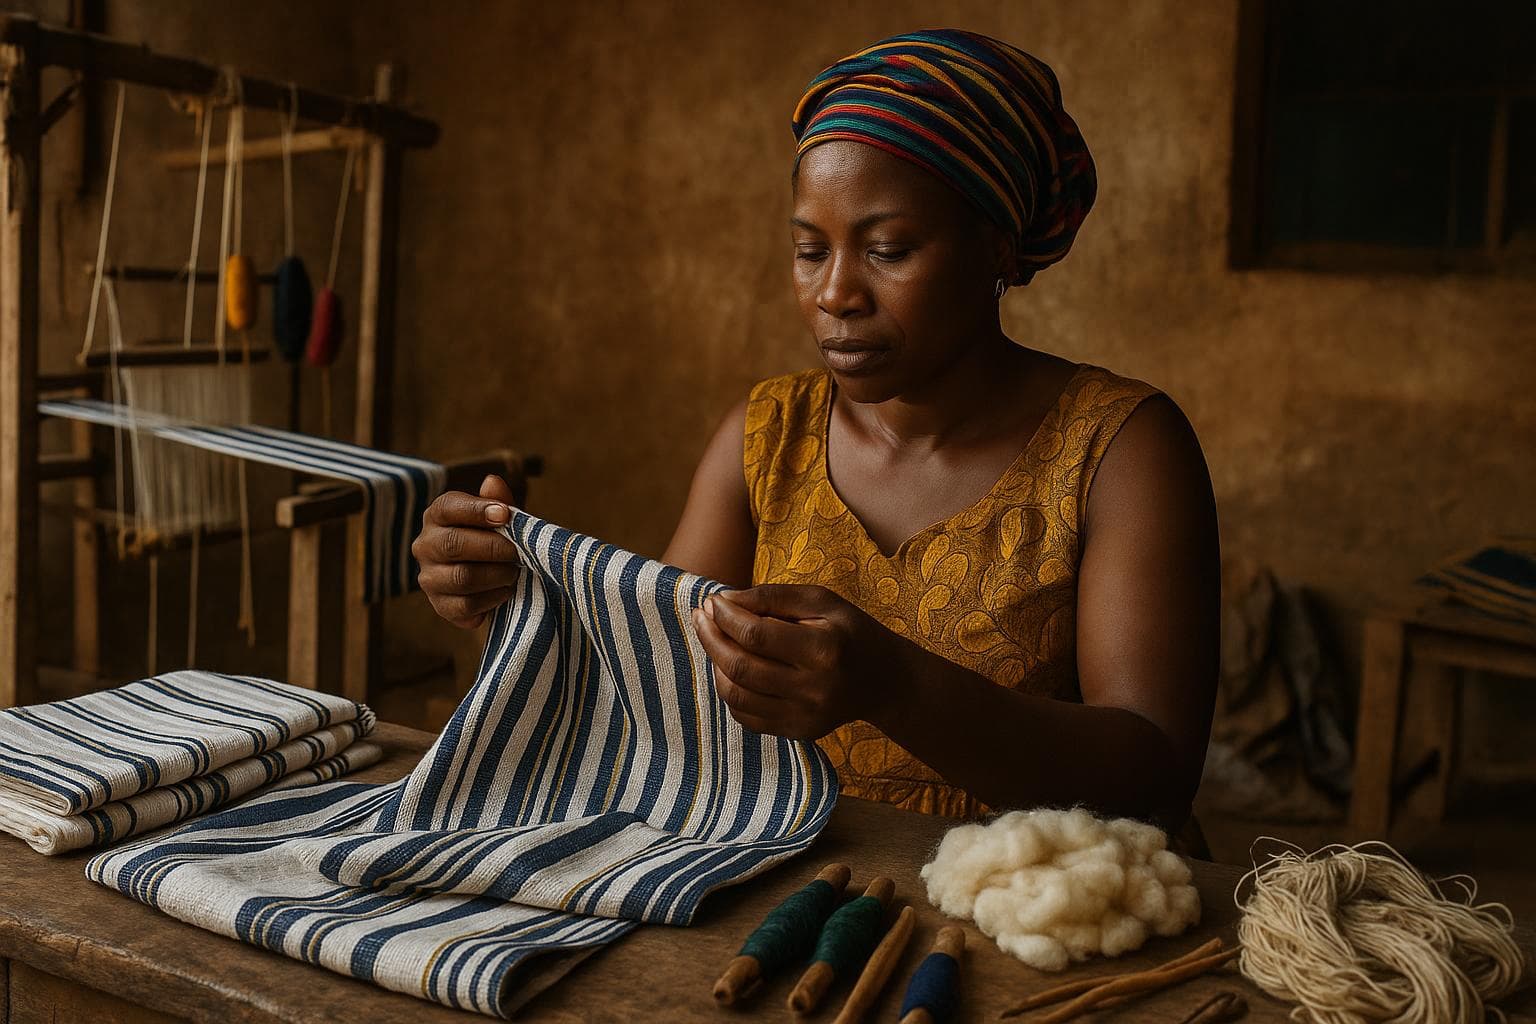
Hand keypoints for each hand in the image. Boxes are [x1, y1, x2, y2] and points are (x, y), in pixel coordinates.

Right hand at [413, 474, 521, 628]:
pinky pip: (465, 605)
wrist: (497, 579)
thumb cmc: (498, 539)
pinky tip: (506, 591)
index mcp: (437, 516)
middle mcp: (425, 545)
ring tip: (514, 572)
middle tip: (517, 552)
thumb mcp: (503, 518)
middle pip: (453, 544)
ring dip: (496, 575)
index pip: (448, 507)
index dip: (477, 510)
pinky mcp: (440, 605)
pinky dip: (492, 599)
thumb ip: (499, 501)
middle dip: (493, 548)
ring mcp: (429, 577)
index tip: (505, 515)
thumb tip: (492, 481)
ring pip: (461, 577)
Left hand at [690, 583, 908, 740]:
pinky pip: (746, 717)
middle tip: (701, 616)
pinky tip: (731, 668)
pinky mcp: (797, 732)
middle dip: (711, 638)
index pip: (757, 635)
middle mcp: (814, 689)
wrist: (885, 680)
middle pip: (741, 667)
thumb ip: (772, 597)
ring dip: (715, 664)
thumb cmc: (849, 631)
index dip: (726, 617)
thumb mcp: (821, 601)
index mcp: (824, 649)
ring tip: (715, 640)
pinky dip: (730, 691)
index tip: (712, 601)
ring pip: (736, 695)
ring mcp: (805, 717)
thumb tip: (723, 600)